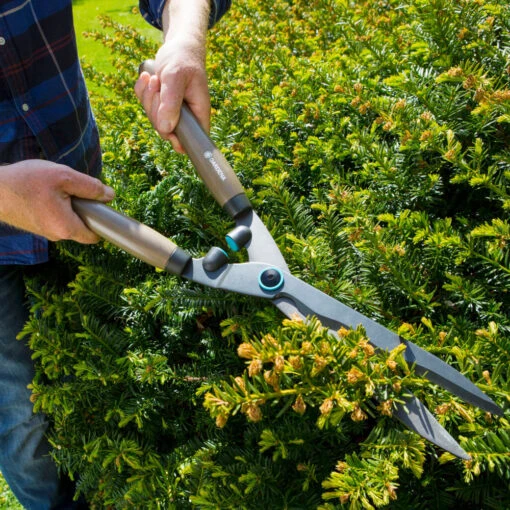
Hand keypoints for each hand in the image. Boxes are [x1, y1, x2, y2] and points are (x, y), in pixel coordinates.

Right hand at [0, 160, 114, 243]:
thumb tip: (109, 195)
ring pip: (68, 220)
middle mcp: (56, 235)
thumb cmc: (25, 181)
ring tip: (55, 189)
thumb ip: (90, 187)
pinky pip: (54, 218)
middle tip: (73, 189)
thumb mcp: (63, 176)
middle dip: (83, 209)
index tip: (100, 207)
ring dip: (68, 206)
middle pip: (81, 226)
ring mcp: (45, 232)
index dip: (101, 223)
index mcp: (66, 228)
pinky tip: (45, 193)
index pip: (94, 236)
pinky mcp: (36, 226)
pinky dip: (55, 206)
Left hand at [134, 38, 209, 153]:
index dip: (178, 141)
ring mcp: (172, 112)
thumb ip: (171, 102)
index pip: (191, 141)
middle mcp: (186, 117)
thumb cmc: (183, 59)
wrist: (178, 46)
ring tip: (154, 78)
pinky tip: (147, 78)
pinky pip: (145, 106)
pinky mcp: (160, 105)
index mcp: (198, 114)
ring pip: (154, 119)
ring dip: (148, 97)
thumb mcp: (176, 77)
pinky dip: (142, 92)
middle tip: (157, 85)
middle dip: (155, 109)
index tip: (166, 129)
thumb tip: (166, 129)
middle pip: (166, 130)